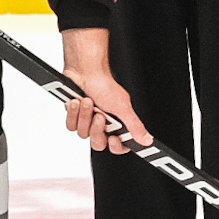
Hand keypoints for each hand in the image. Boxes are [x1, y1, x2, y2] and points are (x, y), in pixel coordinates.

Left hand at [60, 27, 149, 152]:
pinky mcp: (73, 117)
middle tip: (100, 115)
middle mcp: (103, 125)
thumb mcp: (123, 107)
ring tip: (88, 101)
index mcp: (118, 124)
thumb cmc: (104, 84)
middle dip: (97, 129)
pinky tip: (77, 101)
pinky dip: (74, 113)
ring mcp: (87, 122)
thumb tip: (147, 140)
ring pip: (83, 134)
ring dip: (85, 116)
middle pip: (98, 143)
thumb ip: (134, 126)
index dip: (116, 146)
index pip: (119, 146)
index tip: (114, 139)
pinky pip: (71, 126)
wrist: (84, 71)